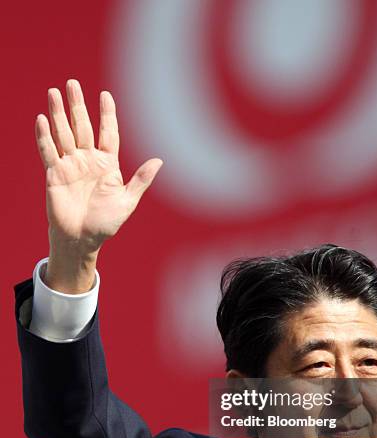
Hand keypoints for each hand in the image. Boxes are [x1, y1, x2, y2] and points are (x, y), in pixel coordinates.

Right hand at [35, 79, 162, 291]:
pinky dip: (44, 136)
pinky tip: (42, 119)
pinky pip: (48, 151)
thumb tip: (159, 161)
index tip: (105, 95)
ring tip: (54, 92)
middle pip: (82, 126)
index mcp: (108, 165)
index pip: (108, 133)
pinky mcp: (54, 174)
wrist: (81, 239)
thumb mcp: (127, 202)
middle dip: (77, 105)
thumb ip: (140, 180)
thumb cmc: (105, 223)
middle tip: (72, 83)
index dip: (107, 114)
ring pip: (63, 134)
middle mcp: (88, 161)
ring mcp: (70, 166)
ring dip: (58, 113)